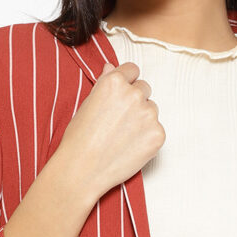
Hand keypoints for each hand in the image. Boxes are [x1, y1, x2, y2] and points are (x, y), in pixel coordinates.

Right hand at [57, 61, 164, 200]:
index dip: (126, 83)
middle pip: (144, 88)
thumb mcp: (86, 104)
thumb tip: (112, 67)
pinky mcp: (158, 134)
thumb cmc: (79, 138)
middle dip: (135, 100)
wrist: (82, 169)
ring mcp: (149, 114)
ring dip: (142, 118)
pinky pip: (156, 129)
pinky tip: (130, 147)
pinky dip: (147, 137)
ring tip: (122, 136)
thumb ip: (104, 83)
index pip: (132, 70)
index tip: (121, 95)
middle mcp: (134, 94)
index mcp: (114, 82)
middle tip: (118, 120)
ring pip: (152, 109)